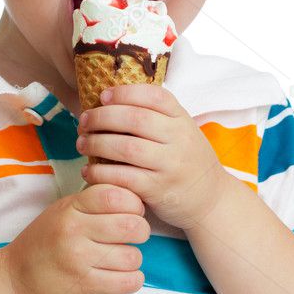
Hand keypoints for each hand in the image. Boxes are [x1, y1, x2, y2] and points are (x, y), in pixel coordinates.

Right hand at [0, 184, 150, 293]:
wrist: (13, 279)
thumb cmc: (42, 242)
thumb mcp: (61, 211)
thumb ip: (91, 202)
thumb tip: (131, 196)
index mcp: (70, 208)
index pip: (114, 195)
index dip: (133, 202)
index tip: (133, 211)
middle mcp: (74, 232)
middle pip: (130, 225)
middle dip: (141, 230)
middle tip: (135, 235)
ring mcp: (79, 261)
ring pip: (132, 256)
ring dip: (134, 259)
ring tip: (124, 258)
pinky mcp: (84, 286)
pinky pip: (126, 282)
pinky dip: (133, 279)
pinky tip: (124, 276)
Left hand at [76, 84, 230, 229]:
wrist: (211, 200)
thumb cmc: (187, 160)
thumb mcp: (181, 131)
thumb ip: (155, 116)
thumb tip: (109, 99)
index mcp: (182, 119)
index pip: (154, 96)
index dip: (124, 93)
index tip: (102, 96)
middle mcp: (179, 139)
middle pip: (134, 119)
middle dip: (102, 118)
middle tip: (83, 122)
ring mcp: (169, 165)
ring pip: (126, 148)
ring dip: (96, 144)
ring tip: (81, 144)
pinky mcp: (158, 190)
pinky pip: (123, 177)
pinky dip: (100, 173)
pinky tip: (88, 171)